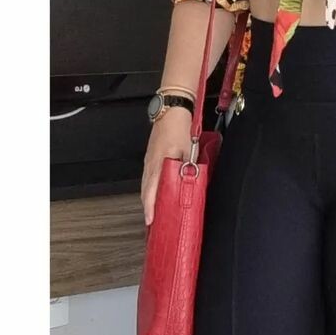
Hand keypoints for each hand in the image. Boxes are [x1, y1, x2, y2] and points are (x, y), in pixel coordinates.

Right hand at [140, 108, 192, 226]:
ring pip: (146, 186)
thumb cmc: (179, 128)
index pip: (151, 190)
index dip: (151, 207)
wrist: (171, 111)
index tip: (150, 220)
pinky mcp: (150, 158)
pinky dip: (150, 190)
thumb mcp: (189, 150)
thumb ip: (188, 167)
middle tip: (151, 224)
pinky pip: (148, 178)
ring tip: (153, 214)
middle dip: (148, 208)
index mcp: (158, 164)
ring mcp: (148, 162)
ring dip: (148, 200)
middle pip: (145, 192)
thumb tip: (189, 182)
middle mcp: (150, 165)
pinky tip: (155, 194)